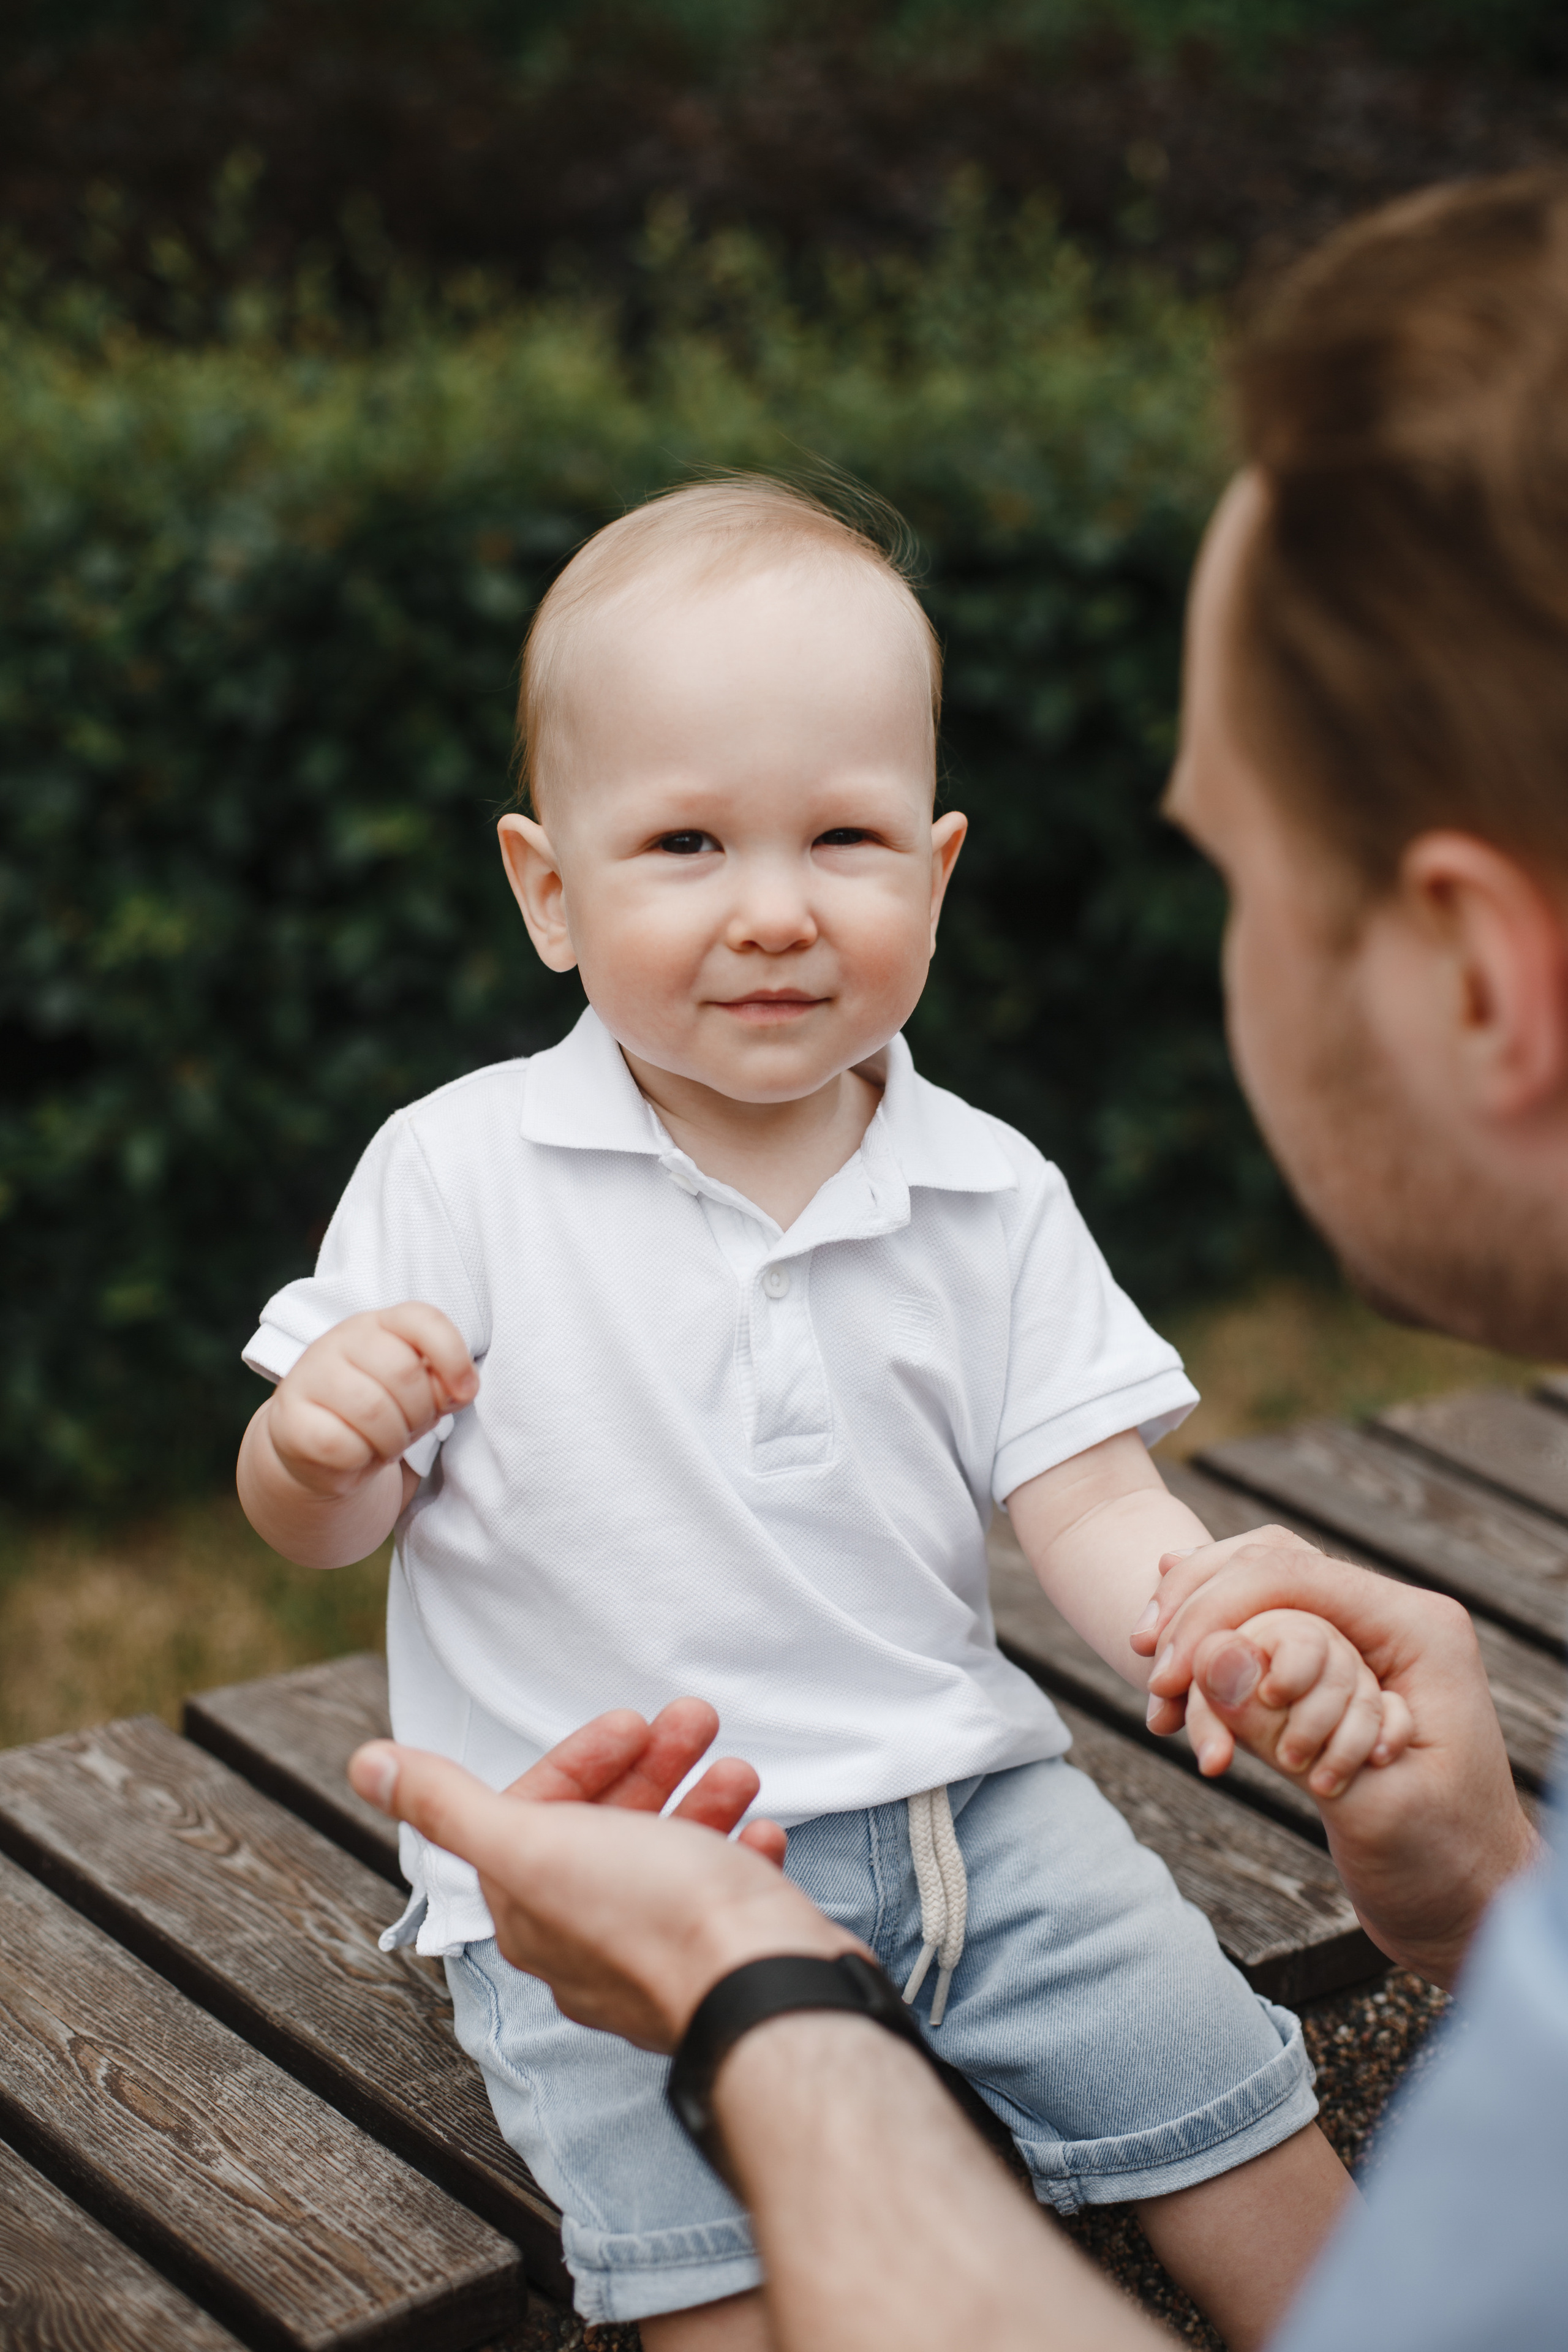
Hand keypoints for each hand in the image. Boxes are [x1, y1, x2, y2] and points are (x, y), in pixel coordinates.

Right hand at [263, 1303, 477, 1497]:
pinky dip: (361, 1459)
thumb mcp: (418, 1391)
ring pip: (373, 1410)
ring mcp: (309, 1377)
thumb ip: (444, 1381)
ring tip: (386, 1444)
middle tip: (411, 1427)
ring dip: (393, 1440)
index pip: (423, 1319)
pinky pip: (341, 1445)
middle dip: (420, 1413)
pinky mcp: (289, 1419)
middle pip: (403, 1372)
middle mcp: (338, 1341)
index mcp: (376, 1324)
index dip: (453, 1357)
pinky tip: (358, 1455)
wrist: (317, 1449)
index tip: (464, 1392)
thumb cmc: (379, 1411)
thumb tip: (462, 1388)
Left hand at [351, 1701, 854, 2047]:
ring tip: (738, 1770)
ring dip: (699, 1800)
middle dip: (649, 1767)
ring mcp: (657, 1959)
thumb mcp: (533, 1841)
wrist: (761, 1991)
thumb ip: (450, 1804)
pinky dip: (737, 1853)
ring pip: (669, 1860)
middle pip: (606, 1832)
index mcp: (533, 1912)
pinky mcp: (718, 1966)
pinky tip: (760, 1831)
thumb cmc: (647, 1914)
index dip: (579, 1760)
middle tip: (697, 1720)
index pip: (535, 1818)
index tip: (630, 1721)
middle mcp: (588, 1942)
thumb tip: (365, 1764)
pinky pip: (720, 1900)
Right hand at [1140, 1538, 1539, 1985]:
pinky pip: (1263, 1631)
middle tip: (1152, 1676)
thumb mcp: (1366, 1802)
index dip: (1213, 1611)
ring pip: (1257, 1589)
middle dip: (1198, 1610)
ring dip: (1200, 1627)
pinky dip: (1215, 1651)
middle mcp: (1391, 1617)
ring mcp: (1364, 1639)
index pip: (1290, 1573)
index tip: (1163, 1675)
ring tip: (1157, 1683)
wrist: (1470, 1907)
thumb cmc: (1440, 1866)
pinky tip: (1174, 1664)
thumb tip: (1208, 1657)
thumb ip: (1285, 1728)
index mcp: (1418, 1628)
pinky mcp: (1338, 1668)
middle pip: (1267, 1564)